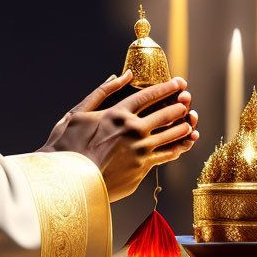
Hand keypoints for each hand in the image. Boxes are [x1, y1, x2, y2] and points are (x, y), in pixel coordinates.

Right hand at [38, 71, 199, 201]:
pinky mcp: (142, 170)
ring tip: (190, 124)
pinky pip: (167, 156)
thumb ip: (101, 92)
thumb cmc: (67, 146)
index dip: (168, 88)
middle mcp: (133, 131)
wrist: (66, 180)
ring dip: (184, 128)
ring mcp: (140, 152)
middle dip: (180, 107)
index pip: (149, 95)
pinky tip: (181, 145)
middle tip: (187, 103)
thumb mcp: (78, 113)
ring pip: (172, 137)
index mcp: (117, 114)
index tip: (180, 83)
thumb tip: (120, 76)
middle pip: (166, 114)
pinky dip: (177, 148)